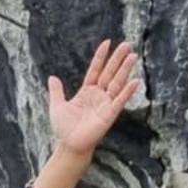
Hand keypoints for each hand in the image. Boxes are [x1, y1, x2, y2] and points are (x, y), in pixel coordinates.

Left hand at [47, 39, 140, 158]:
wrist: (69, 145)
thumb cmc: (64, 128)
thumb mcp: (57, 105)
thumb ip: (56, 91)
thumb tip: (52, 77)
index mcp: (87, 91)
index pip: (96, 69)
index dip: (101, 57)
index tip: (107, 42)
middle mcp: (99, 95)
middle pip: (110, 73)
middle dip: (118, 59)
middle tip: (127, 44)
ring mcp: (105, 104)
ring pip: (117, 83)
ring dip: (125, 70)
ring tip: (133, 56)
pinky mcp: (110, 114)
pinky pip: (120, 101)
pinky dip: (128, 91)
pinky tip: (135, 81)